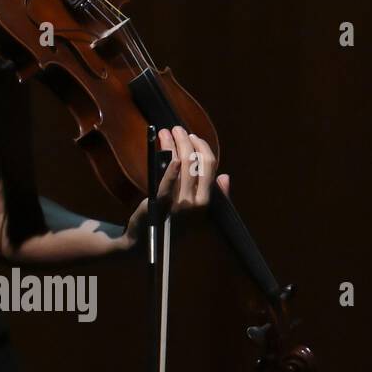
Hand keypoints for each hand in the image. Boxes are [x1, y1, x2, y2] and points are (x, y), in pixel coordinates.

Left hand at [124, 126, 230, 247]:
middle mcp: (196, 203)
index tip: (194, 136)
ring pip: (181, 167)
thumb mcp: (195, 211)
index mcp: (206, 202)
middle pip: (195, 163)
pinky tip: (169, 153)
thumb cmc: (171, 224)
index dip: (202, 148)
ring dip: (174, 145)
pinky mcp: (161, 204)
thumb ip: (211, 194)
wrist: (146, 242)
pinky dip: (170, 168)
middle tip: (178, 129)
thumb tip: (225, 177)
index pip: (209, 167)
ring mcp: (179, 204)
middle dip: (187, 142)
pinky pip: (168, 183)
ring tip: (166, 132)